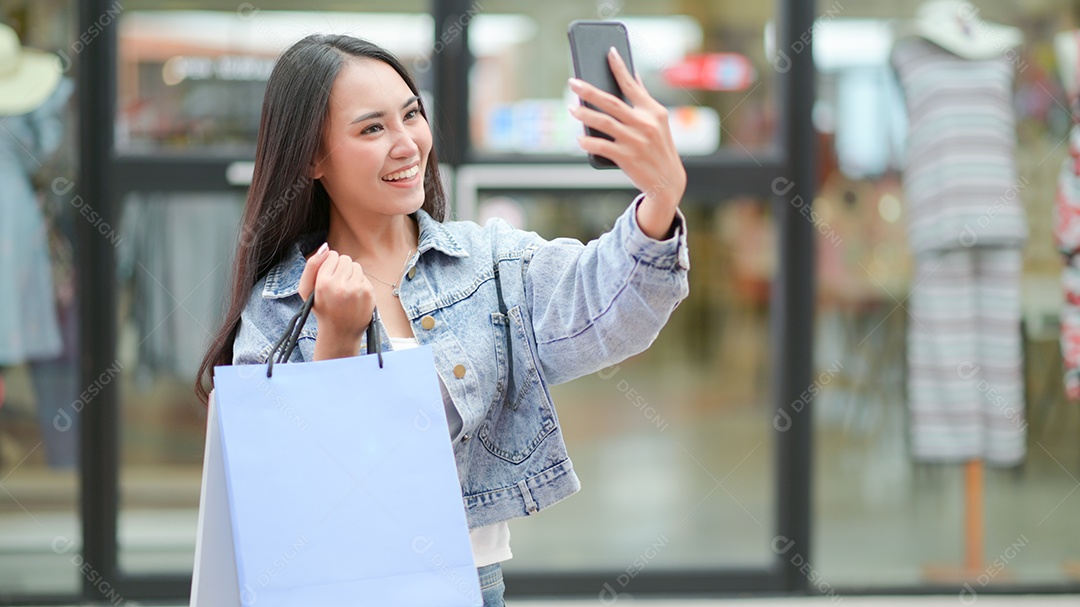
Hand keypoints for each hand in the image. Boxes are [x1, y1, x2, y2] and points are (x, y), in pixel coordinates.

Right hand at [298, 243, 375, 359]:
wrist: (340, 332)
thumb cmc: (320, 308)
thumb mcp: (305, 289)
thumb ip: (311, 266)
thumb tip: (326, 246)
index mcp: (323, 283)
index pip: (332, 255)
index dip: (329, 265)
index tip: (328, 277)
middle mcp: (341, 286)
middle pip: (345, 259)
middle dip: (341, 268)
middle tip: (337, 284)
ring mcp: (357, 289)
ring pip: (356, 266)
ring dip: (351, 275)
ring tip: (344, 290)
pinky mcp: (368, 293)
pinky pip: (364, 277)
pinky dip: (359, 283)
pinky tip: (353, 296)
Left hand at [568, 47, 685, 238]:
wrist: (668, 181)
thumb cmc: (659, 148)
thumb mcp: (658, 122)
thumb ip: (643, 100)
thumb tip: (632, 76)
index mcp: (654, 111)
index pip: (632, 85)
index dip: (620, 68)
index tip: (609, 52)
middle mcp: (645, 124)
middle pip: (611, 102)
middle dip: (589, 91)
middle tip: (572, 82)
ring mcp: (636, 141)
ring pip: (604, 123)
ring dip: (585, 114)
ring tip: (571, 108)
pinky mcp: (628, 158)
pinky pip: (602, 146)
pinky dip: (589, 142)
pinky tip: (579, 138)